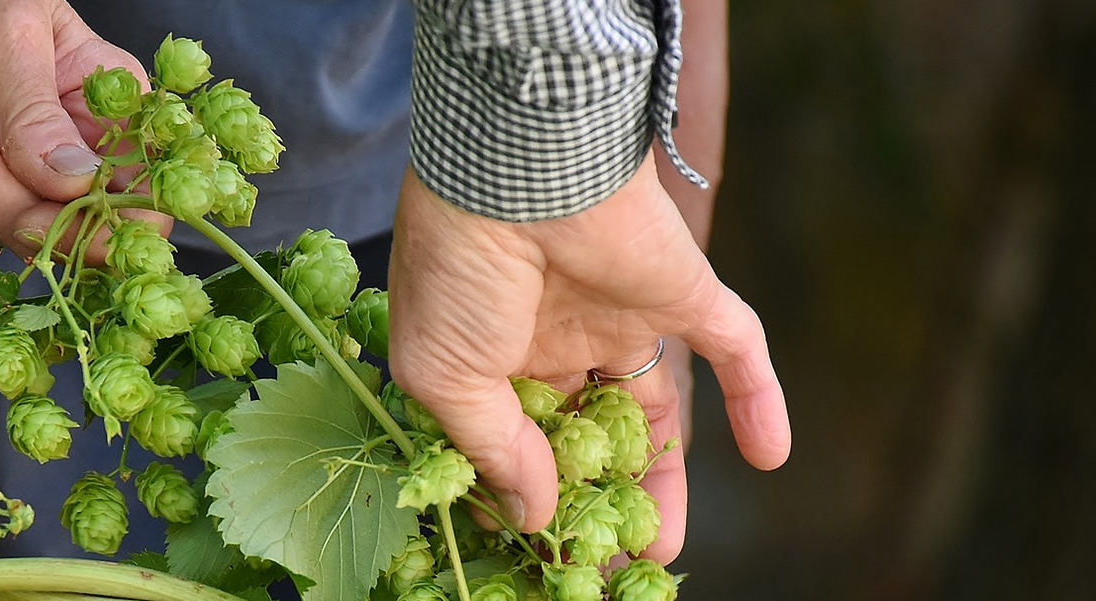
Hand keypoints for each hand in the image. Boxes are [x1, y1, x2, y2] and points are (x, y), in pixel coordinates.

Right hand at [387, 158, 790, 560]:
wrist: (519, 168)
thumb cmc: (459, 269)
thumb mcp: (443, 375)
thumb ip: (492, 450)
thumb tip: (534, 514)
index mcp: (486, 351)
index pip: (512, 437)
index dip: (523, 494)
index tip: (534, 548)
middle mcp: (554, 335)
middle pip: (584, 434)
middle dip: (591, 500)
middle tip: (603, 560)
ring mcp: (622, 313)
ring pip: (652, 412)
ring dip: (663, 480)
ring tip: (660, 548)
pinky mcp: (684, 291)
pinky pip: (735, 350)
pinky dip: (759, 399)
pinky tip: (771, 457)